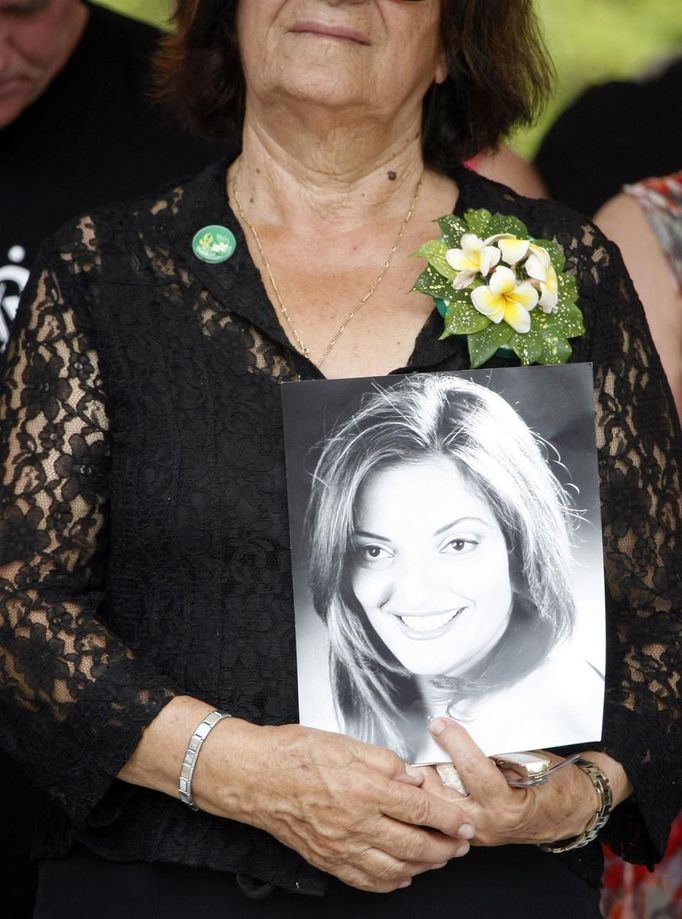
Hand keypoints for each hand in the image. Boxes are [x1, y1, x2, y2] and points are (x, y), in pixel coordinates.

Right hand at [195, 720, 473, 891]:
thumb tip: (413, 778)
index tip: (464, 822)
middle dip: (444, 847)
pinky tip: (400, 878)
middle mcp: (356, 823)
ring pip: (394, 869)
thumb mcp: (346, 743)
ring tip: (437, 860)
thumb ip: (385, 762)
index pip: (420, 808)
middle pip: (414, 845)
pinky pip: (365, 880)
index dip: (448, 817)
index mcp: (365, 789)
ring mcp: (341, 847)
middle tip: (460, 845)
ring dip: (422, 867)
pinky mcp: (327, 859)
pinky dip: (389, 883)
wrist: (255, 776)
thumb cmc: (295, 753)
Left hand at [426, 717, 629, 846]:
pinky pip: (446, 812)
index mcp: (508, 804)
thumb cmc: (559, 783)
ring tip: (423, 756)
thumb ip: (498, 748)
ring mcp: (479, 832)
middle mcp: (490, 823)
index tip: (440, 724)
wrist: (573, 812)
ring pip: (438, 805)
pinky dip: (436, 794)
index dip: (454, 741)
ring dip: (428, 780)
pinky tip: (432, 777)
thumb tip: (465, 727)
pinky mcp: (473, 834)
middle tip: (424, 741)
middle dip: (429, 765)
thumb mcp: (533, 759)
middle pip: (443, 792)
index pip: (472, 768)